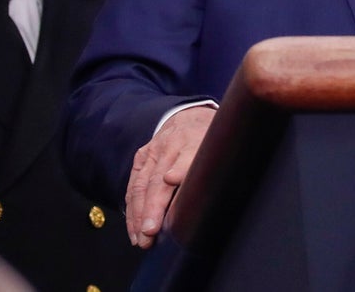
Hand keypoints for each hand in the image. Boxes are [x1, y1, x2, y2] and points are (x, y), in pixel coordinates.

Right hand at [125, 105, 215, 248]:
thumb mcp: (222, 145)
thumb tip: (212, 193)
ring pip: (141, 185)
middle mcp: (172, 145)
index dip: (179, 171)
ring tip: (142, 239)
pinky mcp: (141, 157)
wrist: (190, 116)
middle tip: (151, 232)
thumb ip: (218, 165)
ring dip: (139, 214)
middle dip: (153, 207)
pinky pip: (133, 186)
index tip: (171, 181)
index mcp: (196, 139)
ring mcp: (153, 150)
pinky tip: (135, 229)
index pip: (188, 158)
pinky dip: (132, 210)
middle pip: (158, 179)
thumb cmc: (210, 138)